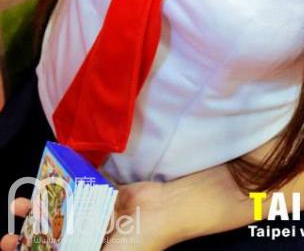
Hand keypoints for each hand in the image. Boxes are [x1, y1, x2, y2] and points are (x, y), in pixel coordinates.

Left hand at [0, 183, 170, 250]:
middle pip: (54, 237)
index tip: (10, 246)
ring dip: (44, 208)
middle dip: (31, 234)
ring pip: (64, 212)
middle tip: (10, 233)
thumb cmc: (137, 242)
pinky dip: (68, 186)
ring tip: (24, 204)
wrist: (164, 212)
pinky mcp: (107, 195)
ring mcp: (98, 216)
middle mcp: (90, 238)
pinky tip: (52, 182)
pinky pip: (83, 190)